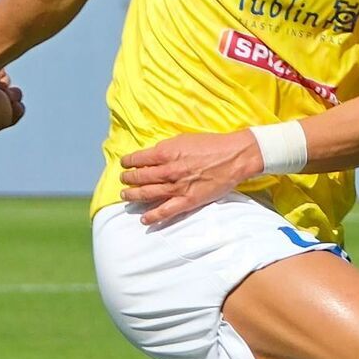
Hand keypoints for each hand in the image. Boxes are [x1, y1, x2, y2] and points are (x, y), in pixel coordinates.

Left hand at [120, 130, 260, 224]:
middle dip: (128, 179)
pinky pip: (166, 211)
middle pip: (139, 178)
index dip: (128, 162)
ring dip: (133, 196)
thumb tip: (154, 155)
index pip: (138, 159)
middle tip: (124, 181)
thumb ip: (167, 148)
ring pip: (147, 194)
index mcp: (165, 153)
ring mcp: (177, 188)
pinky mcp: (188, 200)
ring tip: (126, 196)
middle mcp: (167, 171)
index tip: (124, 164)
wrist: (234, 157)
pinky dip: (153, 216)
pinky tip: (143, 219)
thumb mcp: (184, 139)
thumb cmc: (211, 145)